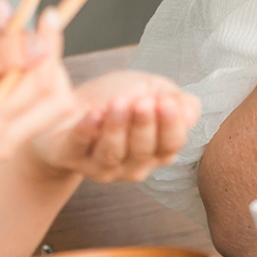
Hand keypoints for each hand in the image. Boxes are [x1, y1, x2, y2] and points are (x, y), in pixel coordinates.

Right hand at [0, 1, 198, 181]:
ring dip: (145, 126)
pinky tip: (169, 102)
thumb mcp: (33, 67)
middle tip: (128, 100)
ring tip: (148, 99)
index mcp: (66, 147)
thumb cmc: (54, 100)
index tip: (95, 110)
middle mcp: (95, 162)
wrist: (73, 127)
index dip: (87, 132)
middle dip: (122, 127)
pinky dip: (171, 126)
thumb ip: (7, 41)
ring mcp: (124, 162)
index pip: (74, 145)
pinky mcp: (149, 152)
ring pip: (136, 152)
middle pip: (111, 153)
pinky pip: (163, 147)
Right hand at [0, 7, 75, 171]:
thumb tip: (43, 43)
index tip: (46, 16)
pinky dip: (8, 66)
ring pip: (34, 90)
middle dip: (36, 48)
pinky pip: (17, 96)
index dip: (50, 46)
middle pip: (49, 90)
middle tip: (8, 15)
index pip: (44, 84)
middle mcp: (5, 141)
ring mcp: (3, 141)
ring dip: (21, 52)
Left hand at [28, 71, 199, 182]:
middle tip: (143, 101)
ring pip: (112, 154)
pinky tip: (93, 113)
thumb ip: (178, 100)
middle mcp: (132, 165)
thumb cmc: (116, 97)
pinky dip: (87, 130)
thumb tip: (189, 113)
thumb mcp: (152, 90)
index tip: (166, 102)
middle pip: (143, 151)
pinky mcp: (70, 158)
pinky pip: (79, 147)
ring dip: (117, 127)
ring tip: (118, 103)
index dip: (171, 126)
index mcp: (156, 149)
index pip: (171, 145)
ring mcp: (100, 166)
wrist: (66, 106)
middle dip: (145, 125)